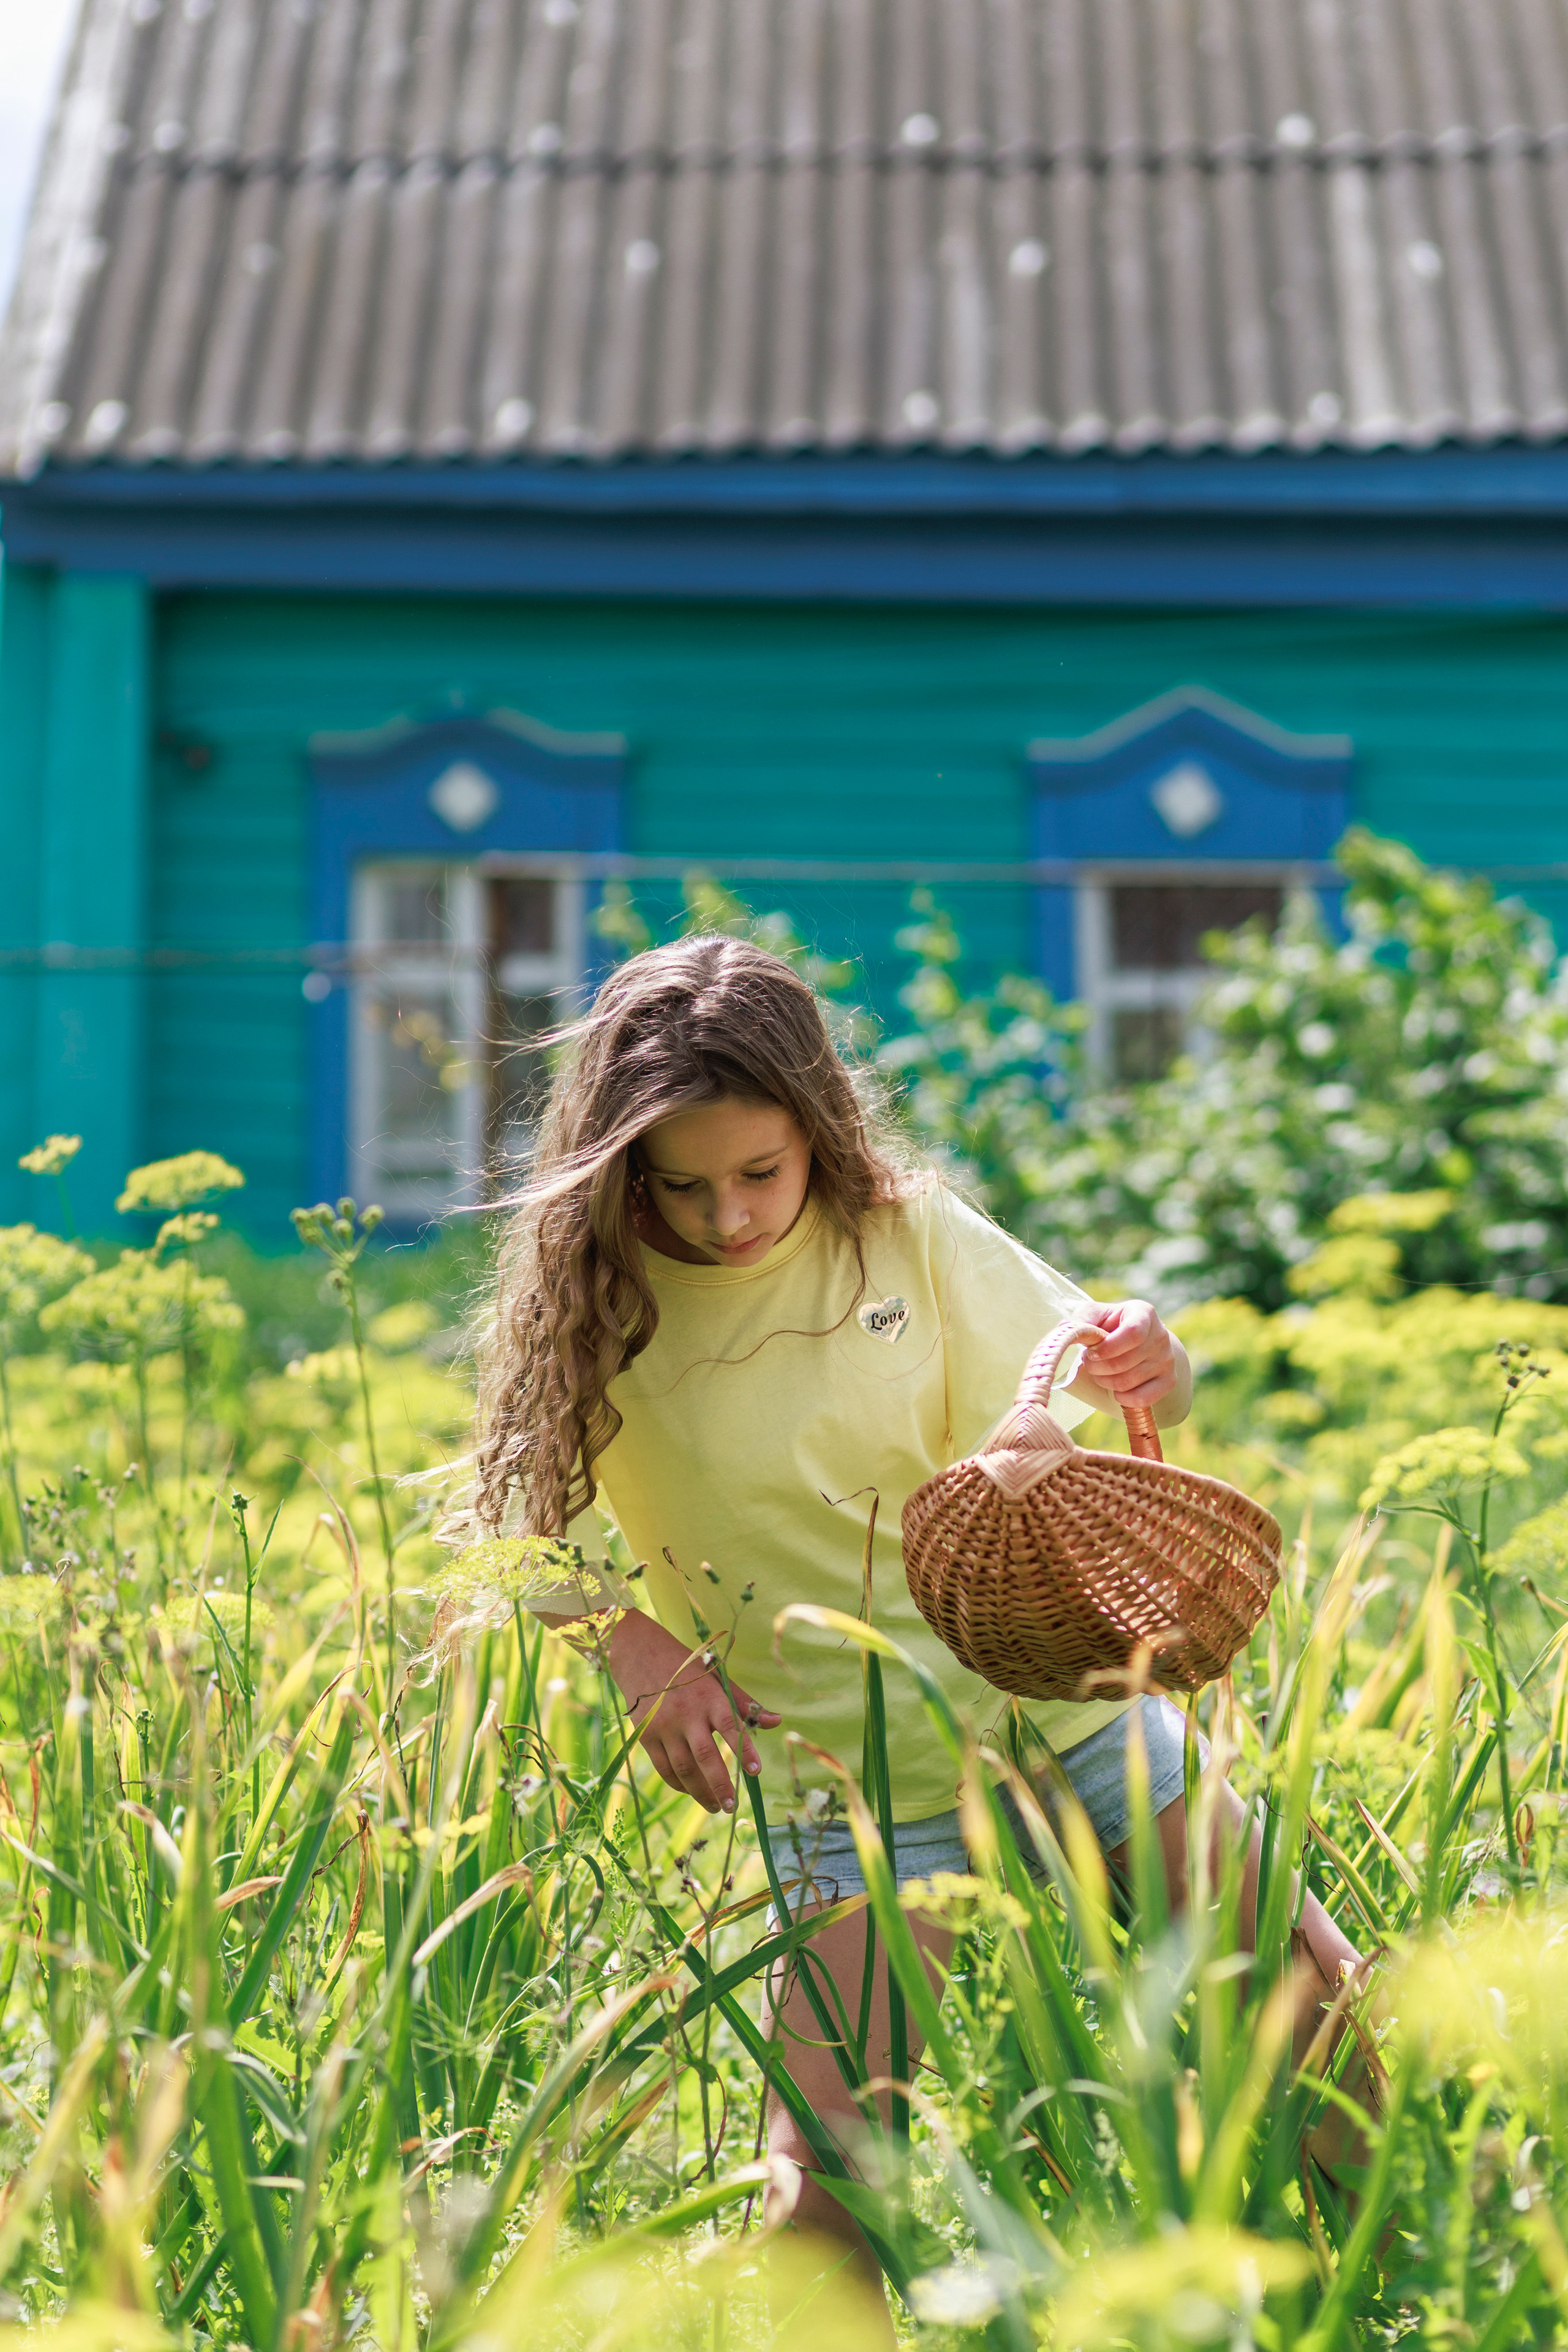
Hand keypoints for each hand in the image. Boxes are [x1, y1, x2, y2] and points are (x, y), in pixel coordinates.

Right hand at [607, 1611, 781, 1814]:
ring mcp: (663, 1726)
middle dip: (720, 1784)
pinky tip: (693, 1792)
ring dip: (700, 1792)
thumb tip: (777, 1722)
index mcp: (708, 1696)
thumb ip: (745, 1704)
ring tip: (716, 1807)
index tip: (757, 1771)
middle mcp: (686, 1713)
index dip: (744, 1750)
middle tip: (732, 1806)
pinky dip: (680, 1785)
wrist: (640, 1655)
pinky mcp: (645, 1736)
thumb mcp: (717, 1678)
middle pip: (705, 1756)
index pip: (730, 1725)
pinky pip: (664, 1768)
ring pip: (683, 1768)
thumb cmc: (687, 1669)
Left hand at [1073, 1298, 1188, 1415]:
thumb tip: (1064, 1329)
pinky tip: (1115, 1389)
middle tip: (1090, 1364)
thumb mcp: (1096, 1314)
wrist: (1142, 1341)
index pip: (1132, 1333)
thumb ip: (1081, 1319)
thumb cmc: (1112, 1326)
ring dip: (1105, 1382)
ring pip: (1128, 1382)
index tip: (1090, 1353)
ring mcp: (1167, 1360)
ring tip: (1100, 1373)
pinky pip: (1142, 1399)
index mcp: (1143, 1314)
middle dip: (1098, 1368)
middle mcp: (1160, 1336)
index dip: (1107, 1348)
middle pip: (1125, 1362)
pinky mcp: (1168, 1381)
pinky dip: (1123, 1398)